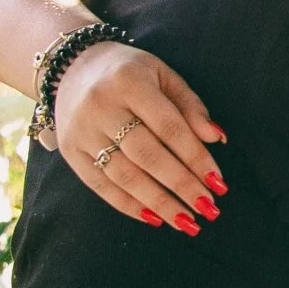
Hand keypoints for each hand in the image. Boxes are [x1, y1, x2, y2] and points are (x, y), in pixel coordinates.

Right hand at [53, 41, 224, 231]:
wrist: (71, 66)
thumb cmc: (129, 72)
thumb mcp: (163, 74)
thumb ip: (190, 106)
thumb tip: (217, 138)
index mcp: (130, 83)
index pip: (169, 127)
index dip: (196, 157)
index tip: (219, 183)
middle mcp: (102, 108)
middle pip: (147, 155)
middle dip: (181, 186)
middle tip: (208, 209)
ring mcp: (82, 131)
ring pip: (124, 175)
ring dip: (159, 202)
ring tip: (187, 221)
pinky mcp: (69, 150)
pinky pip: (100, 185)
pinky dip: (128, 205)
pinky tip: (154, 218)